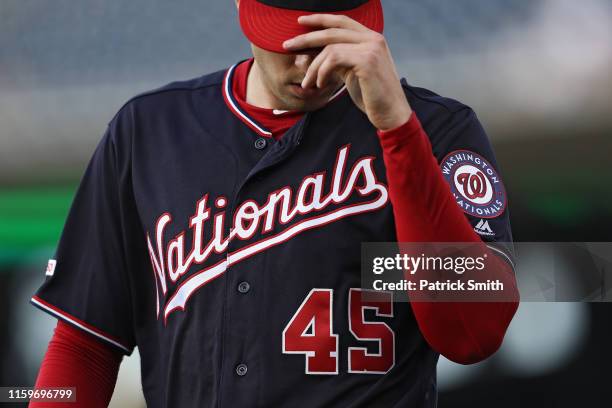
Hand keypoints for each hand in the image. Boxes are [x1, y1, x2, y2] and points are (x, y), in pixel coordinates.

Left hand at [283, 14, 411, 130]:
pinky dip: (322, 72)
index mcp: (371, 38)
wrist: (391, 114)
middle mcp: (373, 38)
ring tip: (308, 83)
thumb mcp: (353, 73)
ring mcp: (371, 48)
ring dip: (313, 67)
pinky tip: (320, 85)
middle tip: (287, 45)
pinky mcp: (367, 61)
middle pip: (332, 30)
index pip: (342, 21)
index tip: (300, 22)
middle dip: (306, 38)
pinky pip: (334, 59)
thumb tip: (316, 55)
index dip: (319, 19)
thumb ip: (341, 60)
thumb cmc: (372, 97)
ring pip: (330, 48)